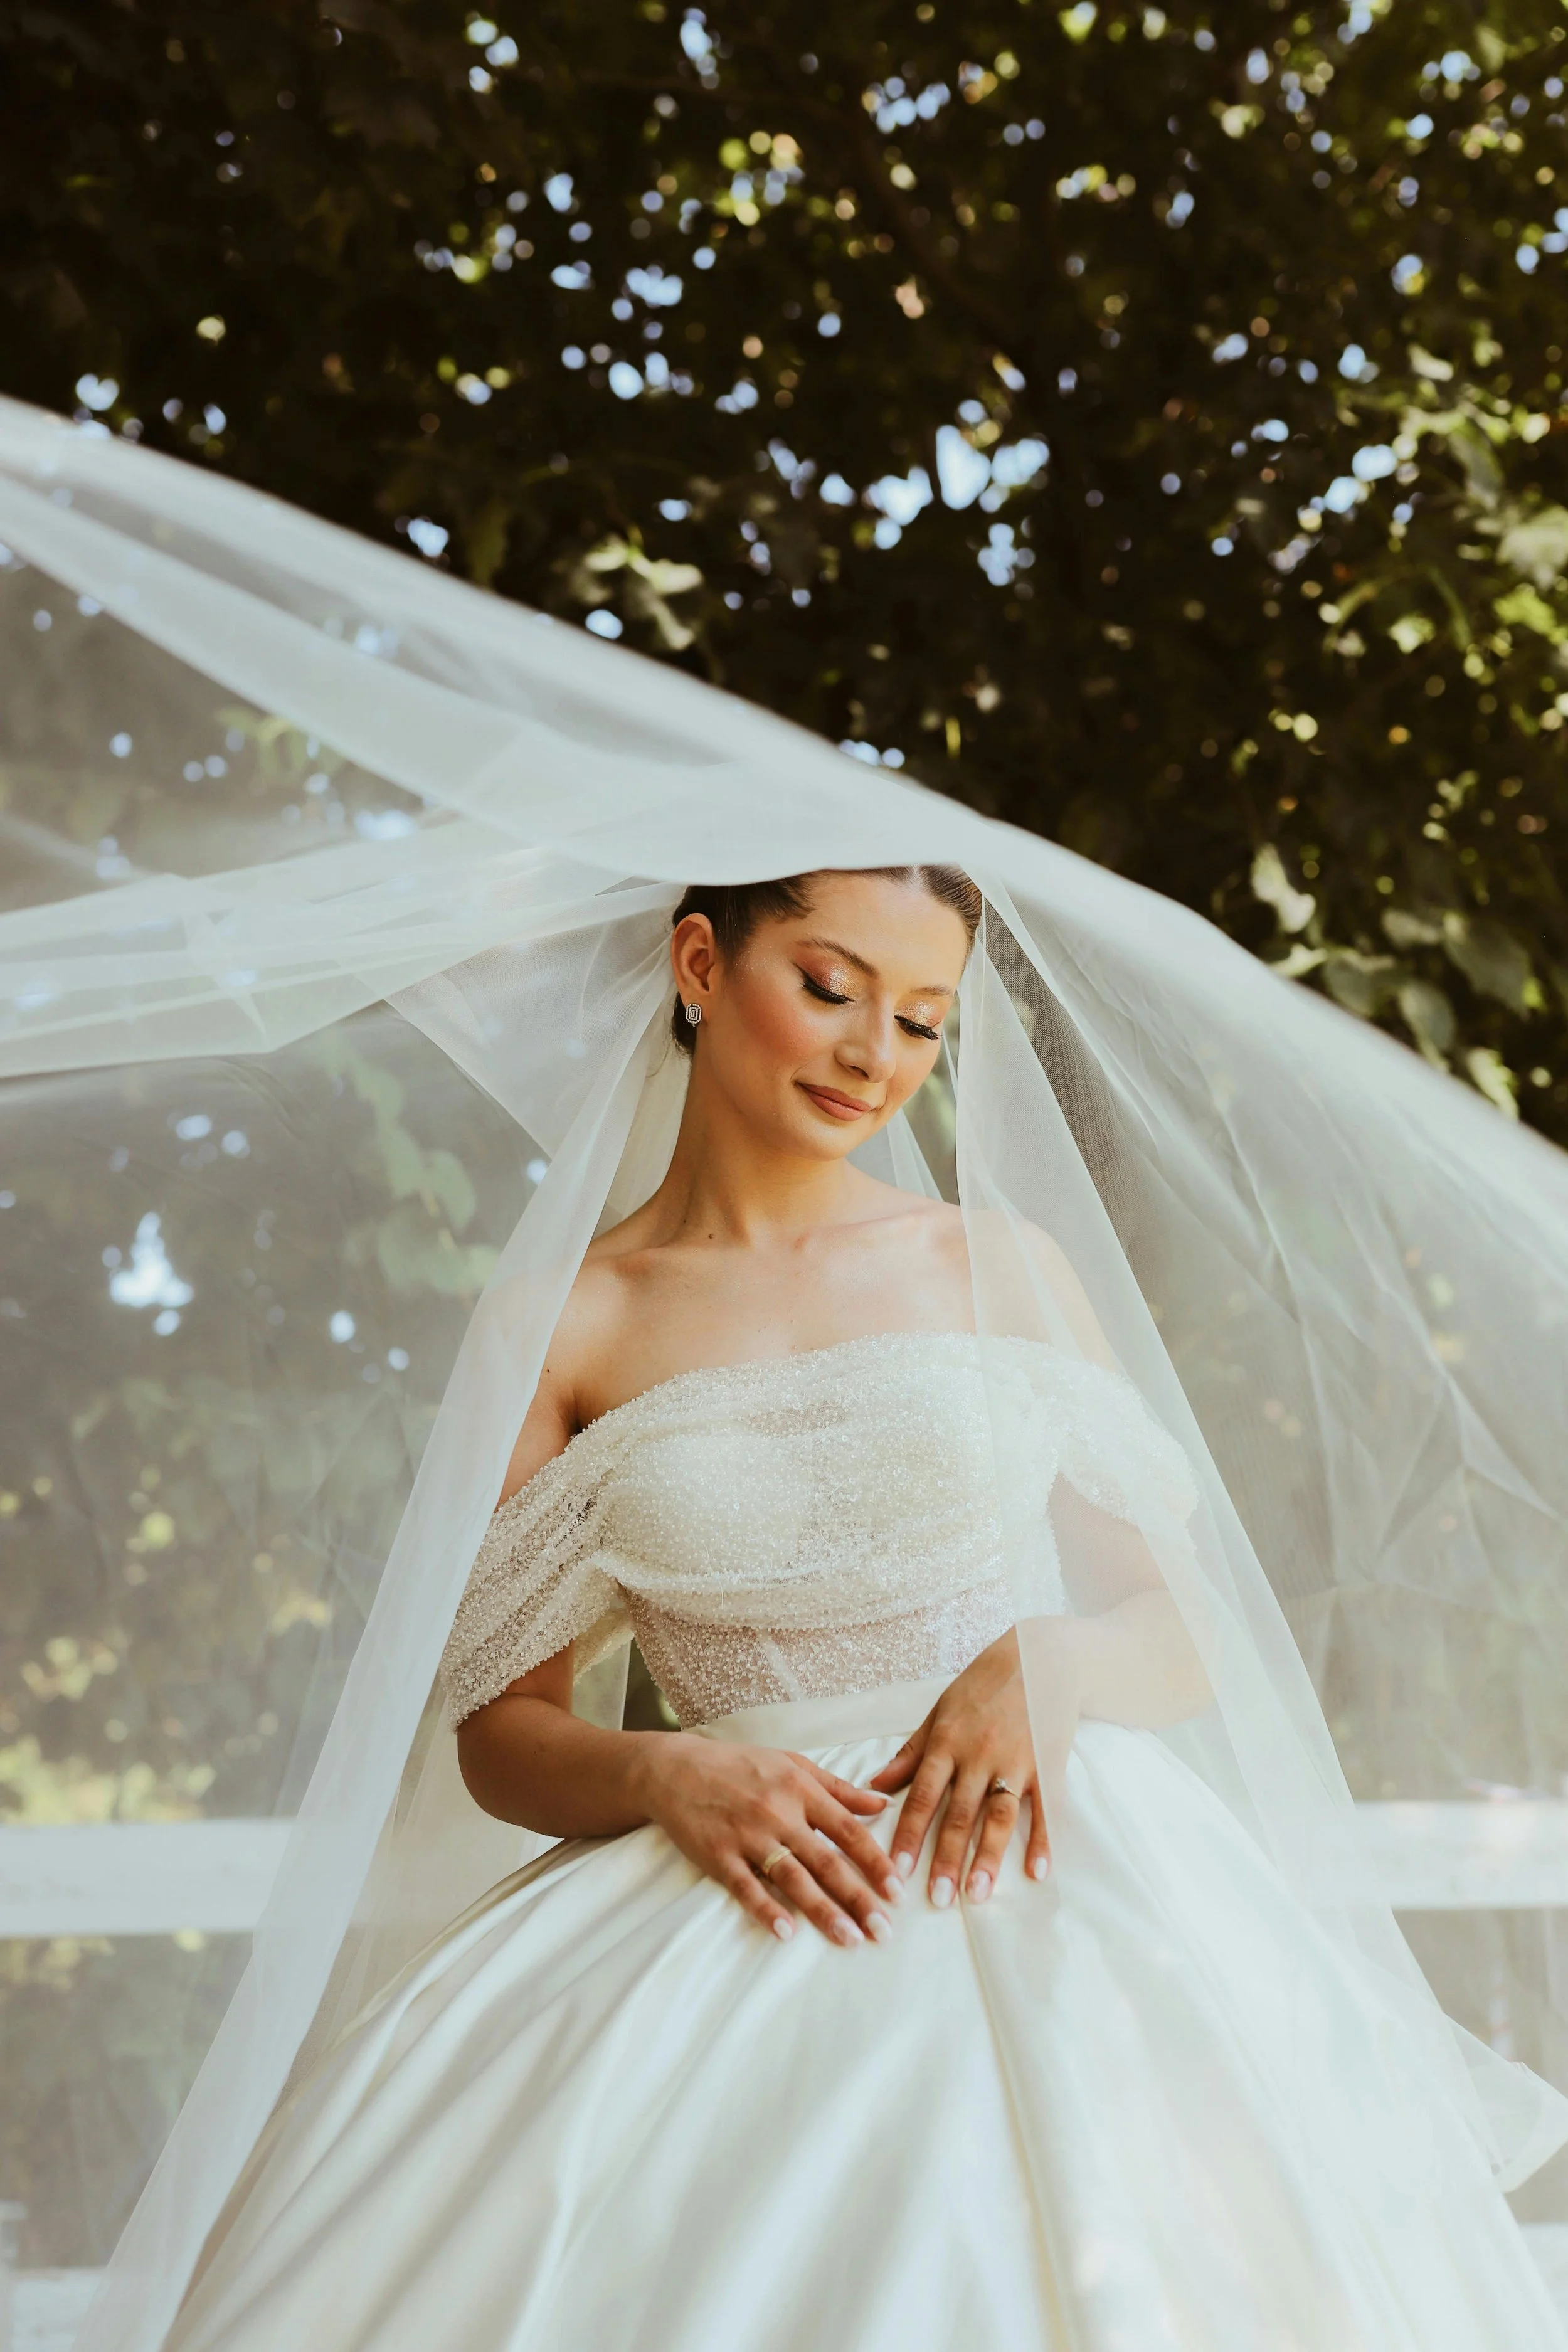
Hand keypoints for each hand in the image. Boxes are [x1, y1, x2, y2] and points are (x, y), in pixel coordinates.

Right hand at [634, 1734, 902, 1946]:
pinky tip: (786, 1932)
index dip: (875, 1862)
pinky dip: (766, 1909)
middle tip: (884, 1930)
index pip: (848, 1830)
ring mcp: (747, 1835)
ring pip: (792, 1878)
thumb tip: (883, 1803)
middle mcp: (778, 1812)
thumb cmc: (740, 1765)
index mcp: (800, 1789)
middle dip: (858, 1897)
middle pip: (826, 1861)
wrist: (675, 1768)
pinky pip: (746, 1886)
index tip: (898, 1891)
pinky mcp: (718, 1855)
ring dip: (823, 1911)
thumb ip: (838, 1788)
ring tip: (849, 1938)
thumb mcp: (792, 1764)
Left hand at [869, 1626, 1081, 1905]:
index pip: (922, 1796)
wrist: (1041, 1655)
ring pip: (999, 1816)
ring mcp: (1016, 1762)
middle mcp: (979, 1755)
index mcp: (948, 1742)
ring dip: (989, 1857)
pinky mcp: (1047, 1764)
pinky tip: (1038, 1871)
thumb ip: (911, 1753)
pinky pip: (1044, 1808)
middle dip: (947, 1858)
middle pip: (960, 1814)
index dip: (907, 1834)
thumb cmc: (983, 1684)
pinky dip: (1043, 1840)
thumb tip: (875, 1786)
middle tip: (937, 1899)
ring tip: (979, 1894)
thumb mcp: (940, 1711)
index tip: (894, 1871)